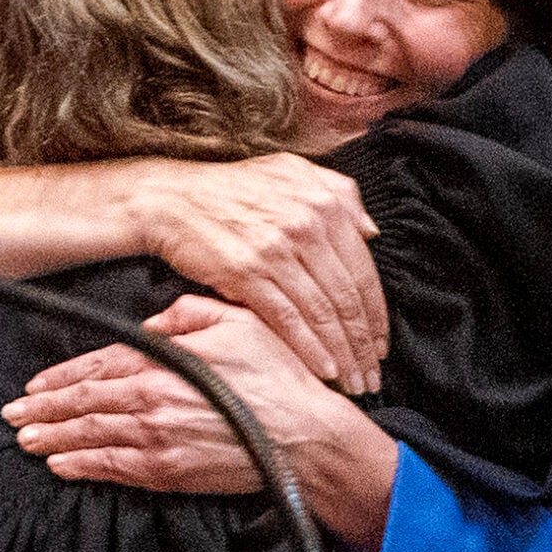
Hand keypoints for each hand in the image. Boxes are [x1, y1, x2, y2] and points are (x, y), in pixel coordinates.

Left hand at [2, 294, 398, 551]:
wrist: (307, 438)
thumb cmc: (278, 379)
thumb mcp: (238, 322)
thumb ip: (189, 314)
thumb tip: (154, 323)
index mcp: (164, 364)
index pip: (98, 367)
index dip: (62, 377)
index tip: (36, 384)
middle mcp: (152, 404)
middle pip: (84, 405)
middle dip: (43, 410)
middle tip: (13, 414)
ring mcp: (158, 442)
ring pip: (91, 439)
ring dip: (54, 439)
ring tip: (26, 440)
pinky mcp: (171, 473)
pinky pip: (115, 470)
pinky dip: (84, 467)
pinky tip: (63, 466)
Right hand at [129, 154, 387, 391]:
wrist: (171, 199)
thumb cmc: (230, 188)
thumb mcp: (291, 171)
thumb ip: (338, 193)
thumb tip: (370, 230)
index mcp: (324, 203)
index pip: (363, 270)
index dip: (376, 314)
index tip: (380, 344)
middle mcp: (306, 226)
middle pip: (347, 298)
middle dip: (363, 344)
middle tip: (371, 375)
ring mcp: (276, 250)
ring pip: (322, 313)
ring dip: (342, 354)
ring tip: (352, 380)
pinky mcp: (246, 273)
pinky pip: (287, 318)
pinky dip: (309, 348)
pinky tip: (323, 369)